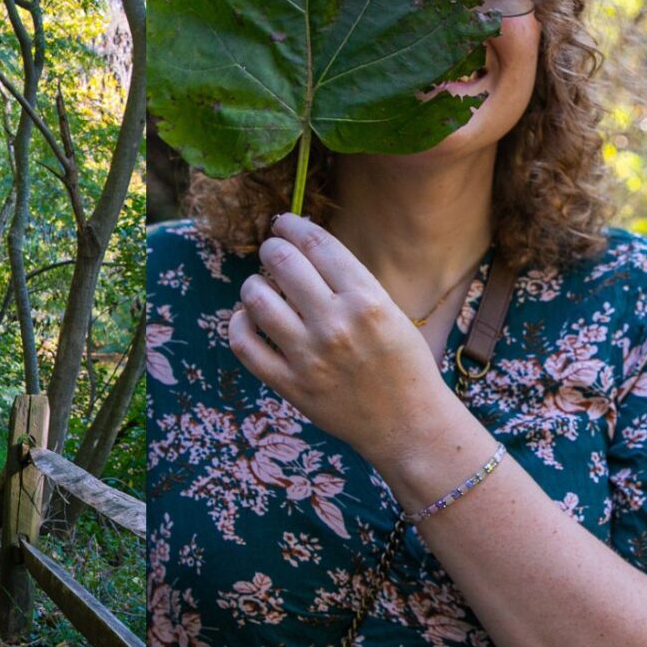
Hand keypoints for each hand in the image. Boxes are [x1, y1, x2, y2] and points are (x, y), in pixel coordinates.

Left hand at [227, 213, 465, 463]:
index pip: (317, 244)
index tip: (283, 223)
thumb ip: (350, 282)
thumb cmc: (403, 364)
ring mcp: (309, 355)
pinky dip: (238, 324)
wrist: (408, 424)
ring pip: (256, 298)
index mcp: (367, 299)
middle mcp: (336, 323)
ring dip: (253, 285)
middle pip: (282, 262)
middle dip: (272, 249)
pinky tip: (247, 319)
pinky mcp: (289, 384)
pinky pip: (243, 344)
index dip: (293, 225)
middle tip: (272, 252)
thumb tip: (305, 247)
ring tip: (261, 287)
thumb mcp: (390, 310)